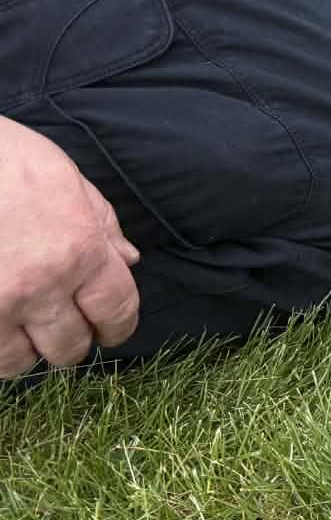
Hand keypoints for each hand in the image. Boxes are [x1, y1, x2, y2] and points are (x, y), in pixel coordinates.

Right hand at [0, 118, 140, 375]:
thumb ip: (102, 225)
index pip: (117, 309)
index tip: (111, 331)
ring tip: (23, 331)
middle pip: (71, 344)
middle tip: (64, 332)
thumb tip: (129, 260)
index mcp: (80, 249)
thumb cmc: (6, 158)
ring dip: (27, 351)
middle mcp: (42, 284)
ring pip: (22, 361)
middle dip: (73, 342)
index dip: (118, 327)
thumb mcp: (67, 180)